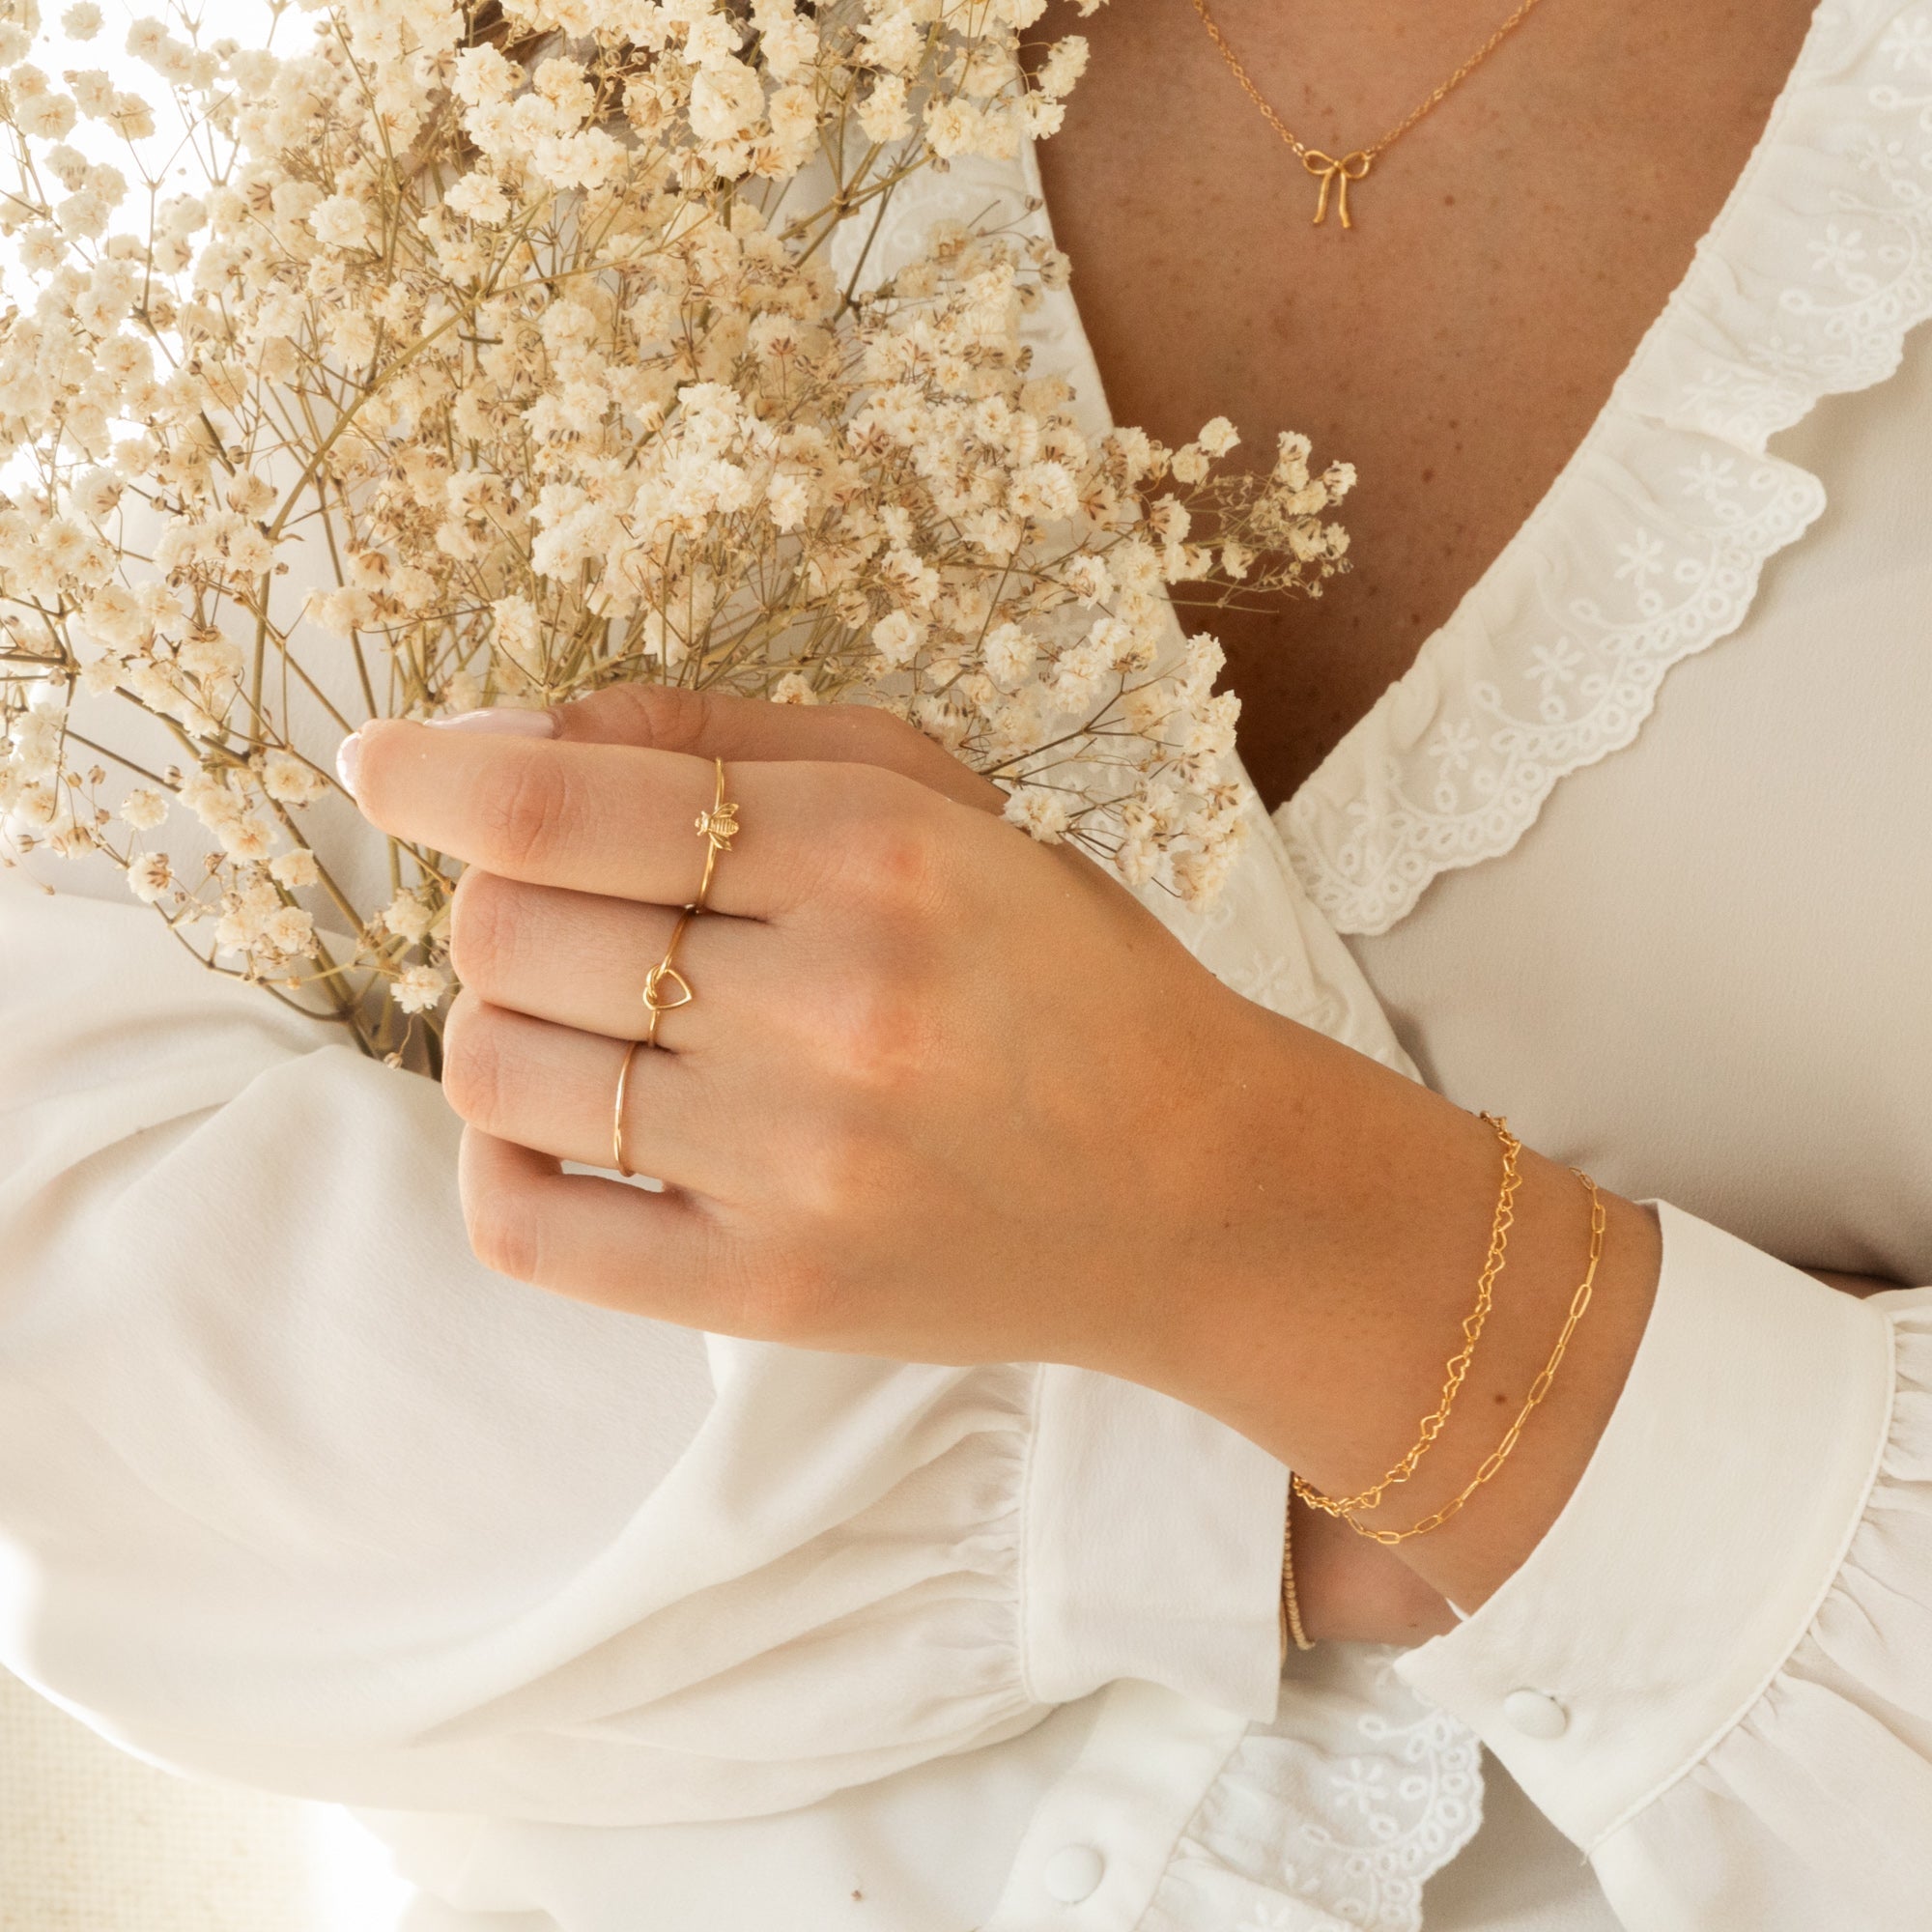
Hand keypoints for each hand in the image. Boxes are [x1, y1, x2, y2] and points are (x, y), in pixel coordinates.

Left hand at [343, 686, 1663, 1615]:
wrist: (1197, 1187)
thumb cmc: (1066, 973)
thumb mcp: (939, 803)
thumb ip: (726, 743)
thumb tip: (502, 736)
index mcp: (875, 857)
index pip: (568, 804)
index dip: (436, 774)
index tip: (382, 764)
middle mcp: (827, 1010)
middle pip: (507, 932)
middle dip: (504, 900)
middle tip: (580, 911)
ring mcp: (793, 1167)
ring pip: (495, 1067)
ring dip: (506, 1021)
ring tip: (599, 1016)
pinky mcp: (769, 1291)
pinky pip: (524, 1227)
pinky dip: (499, 1157)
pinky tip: (564, 1119)